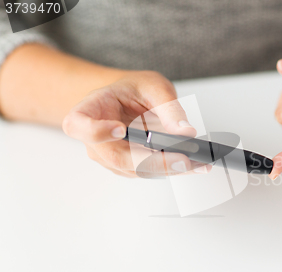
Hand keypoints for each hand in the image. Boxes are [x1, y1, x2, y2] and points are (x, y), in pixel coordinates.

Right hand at [63, 71, 209, 177]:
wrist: (129, 100)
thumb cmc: (133, 90)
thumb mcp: (153, 86)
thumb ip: (169, 107)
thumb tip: (186, 132)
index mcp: (91, 109)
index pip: (79, 125)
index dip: (96, 131)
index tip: (119, 130)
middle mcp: (96, 138)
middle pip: (117, 157)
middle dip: (153, 161)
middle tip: (183, 159)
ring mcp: (110, 156)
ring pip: (136, 170)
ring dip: (168, 169)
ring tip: (198, 163)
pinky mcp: (129, 167)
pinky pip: (148, 171)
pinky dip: (172, 169)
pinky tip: (193, 164)